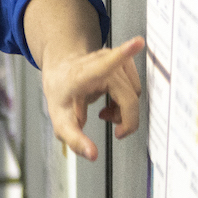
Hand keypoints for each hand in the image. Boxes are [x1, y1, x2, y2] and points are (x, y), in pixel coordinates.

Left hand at [40, 35, 143, 160]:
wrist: (62, 72)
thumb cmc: (61, 94)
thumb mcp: (61, 122)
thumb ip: (75, 140)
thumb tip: (93, 155)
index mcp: (83, 75)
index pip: (104, 65)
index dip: (123, 54)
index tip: (137, 43)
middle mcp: (100, 63)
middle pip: (129, 97)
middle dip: (125, 119)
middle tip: (115, 132)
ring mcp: (113, 59)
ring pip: (134, 94)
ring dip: (124, 111)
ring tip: (105, 113)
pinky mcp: (123, 61)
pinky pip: (136, 89)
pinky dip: (127, 102)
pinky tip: (112, 104)